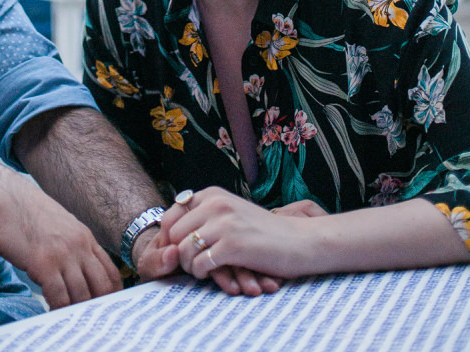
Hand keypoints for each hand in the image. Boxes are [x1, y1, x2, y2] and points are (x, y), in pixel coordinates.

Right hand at [0, 165, 121, 308]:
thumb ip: (71, 246)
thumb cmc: (24, 211)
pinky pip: (59, 297)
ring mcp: (62, 254)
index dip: (111, 295)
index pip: (111, 272)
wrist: (1, 196)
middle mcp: (79, 245)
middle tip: (87, 320)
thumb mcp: (59, 225)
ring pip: (82, 296)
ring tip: (69, 322)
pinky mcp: (43, 262)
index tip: (105, 309)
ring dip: (76, 313)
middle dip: (98, 308)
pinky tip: (52, 314)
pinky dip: (58, 311)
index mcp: (84, 236)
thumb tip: (77, 272)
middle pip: (102, 287)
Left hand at [159, 187, 318, 285]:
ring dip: (189, 266)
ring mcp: (224, 223)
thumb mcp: (231, 213)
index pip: (170, 216)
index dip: (169, 240)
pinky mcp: (233, 245)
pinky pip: (200, 264)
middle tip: (193, 265)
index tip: (178, 255)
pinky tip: (215, 274)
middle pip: (172, 234)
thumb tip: (171, 231)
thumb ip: (205, 215)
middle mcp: (215, 203)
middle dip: (178, 254)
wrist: (300, 241)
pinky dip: (202, 274)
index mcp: (212, 194)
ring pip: (183, 250)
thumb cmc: (264, 232)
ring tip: (204, 271)